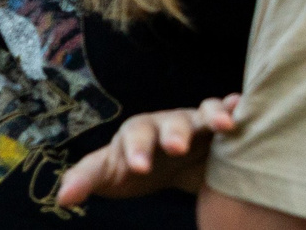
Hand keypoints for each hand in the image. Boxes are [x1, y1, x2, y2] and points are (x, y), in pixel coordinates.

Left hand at [54, 96, 240, 205]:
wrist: (165, 161)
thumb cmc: (133, 167)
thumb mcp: (108, 173)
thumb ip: (85, 180)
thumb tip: (61, 198)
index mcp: (137, 132)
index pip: (134, 136)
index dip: (136, 150)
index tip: (138, 168)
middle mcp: (167, 122)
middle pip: (170, 122)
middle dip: (174, 134)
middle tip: (176, 148)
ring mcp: (194, 121)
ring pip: (202, 113)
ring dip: (212, 117)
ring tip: (226, 125)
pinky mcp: (217, 127)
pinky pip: (227, 112)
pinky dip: (234, 107)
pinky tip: (243, 107)